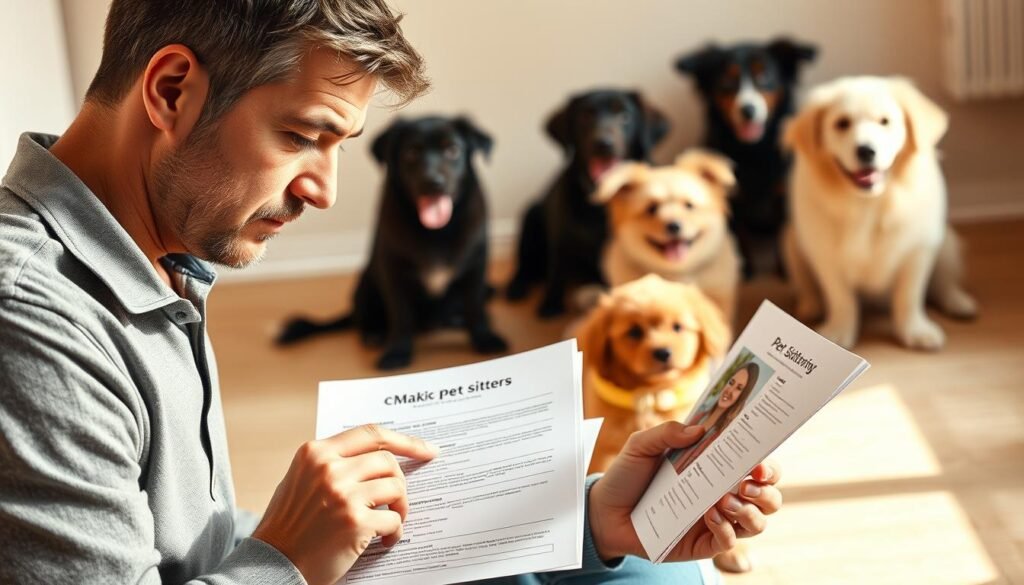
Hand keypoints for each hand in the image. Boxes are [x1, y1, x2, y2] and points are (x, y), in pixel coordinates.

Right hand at [252, 425, 437, 584]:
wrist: (271, 564)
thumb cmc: (288, 526)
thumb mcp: (301, 479)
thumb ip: (333, 463)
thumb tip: (377, 457)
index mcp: (315, 452)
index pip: (371, 434)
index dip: (404, 441)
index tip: (426, 450)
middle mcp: (329, 469)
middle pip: (388, 461)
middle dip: (399, 482)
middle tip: (397, 501)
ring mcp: (342, 494)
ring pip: (396, 487)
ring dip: (400, 507)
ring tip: (389, 522)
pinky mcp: (355, 523)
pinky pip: (394, 519)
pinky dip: (394, 532)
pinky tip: (383, 541)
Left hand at [588, 422, 781, 562]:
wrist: (605, 512)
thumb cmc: (628, 476)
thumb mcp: (641, 446)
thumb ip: (667, 432)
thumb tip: (698, 430)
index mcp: (715, 467)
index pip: (756, 465)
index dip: (767, 464)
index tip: (758, 460)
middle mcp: (723, 494)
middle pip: (768, 496)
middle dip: (768, 490)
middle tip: (748, 482)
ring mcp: (716, 520)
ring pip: (757, 522)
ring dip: (751, 511)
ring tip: (726, 501)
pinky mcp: (703, 544)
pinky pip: (729, 541)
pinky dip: (727, 530)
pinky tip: (710, 516)